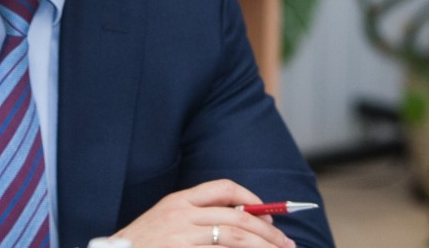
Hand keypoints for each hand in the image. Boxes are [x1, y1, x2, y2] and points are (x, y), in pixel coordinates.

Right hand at [111, 179, 294, 247]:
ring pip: (235, 237)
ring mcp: (183, 238)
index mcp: (178, 201)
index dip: (251, 198)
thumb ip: (196, 214)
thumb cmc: (143, 243)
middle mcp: (182, 216)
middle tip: (285, 243)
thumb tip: (240, 216)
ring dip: (263, 246)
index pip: (223, 188)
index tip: (267, 214)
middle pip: (237, 217)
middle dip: (267, 231)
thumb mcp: (165, 220)